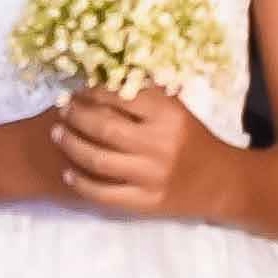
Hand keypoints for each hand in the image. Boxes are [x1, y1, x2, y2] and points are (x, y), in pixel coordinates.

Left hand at [52, 84, 211, 221]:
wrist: (220, 183)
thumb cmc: (194, 140)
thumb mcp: (178, 110)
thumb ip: (146, 96)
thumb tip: (105, 76)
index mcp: (168, 116)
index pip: (121, 97)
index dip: (93, 91)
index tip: (79, 89)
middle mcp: (158, 144)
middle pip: (103, 127)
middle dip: (76, 116)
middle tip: (62, 109)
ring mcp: (150, 176)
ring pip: (97, 159)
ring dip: (71, 144)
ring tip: (57, 133)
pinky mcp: (144, 202)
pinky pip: (103, 193)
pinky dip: (81, 182)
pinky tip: (67, 171)